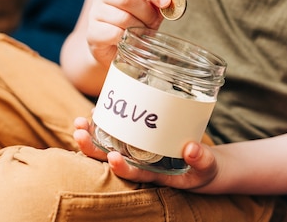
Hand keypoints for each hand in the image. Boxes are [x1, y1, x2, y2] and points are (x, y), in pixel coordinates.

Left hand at [73, 117, 218, 190]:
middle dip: (93, 148)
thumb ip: (202, 160)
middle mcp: (142, 165)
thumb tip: (192, 149)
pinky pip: (117, 133)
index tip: (111, 158)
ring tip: (79, 123)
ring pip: (109, 146)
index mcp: (156, 175)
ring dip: (92, 135)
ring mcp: (137, 152)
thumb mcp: (207, 167)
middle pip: (112, 160)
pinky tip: (95, 112)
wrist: (203, 165)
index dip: (122, 168)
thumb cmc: (204, 169)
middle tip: (80, 134)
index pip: (135, 174)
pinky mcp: (138, 139)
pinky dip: (105, 123)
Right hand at [86, 0, 170, 65]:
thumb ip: (158, 5)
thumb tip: (170, 2)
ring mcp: (95, 13)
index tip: (166, 2)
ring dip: (138, 29)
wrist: (112, 47)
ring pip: (122, 18)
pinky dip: (126, 39)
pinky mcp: (92, 32)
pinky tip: (128, 41)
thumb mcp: (148, 12)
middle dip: (145, 13)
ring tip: (141, 34)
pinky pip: (114, 33)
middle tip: (152, 23)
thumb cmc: (133, 24)